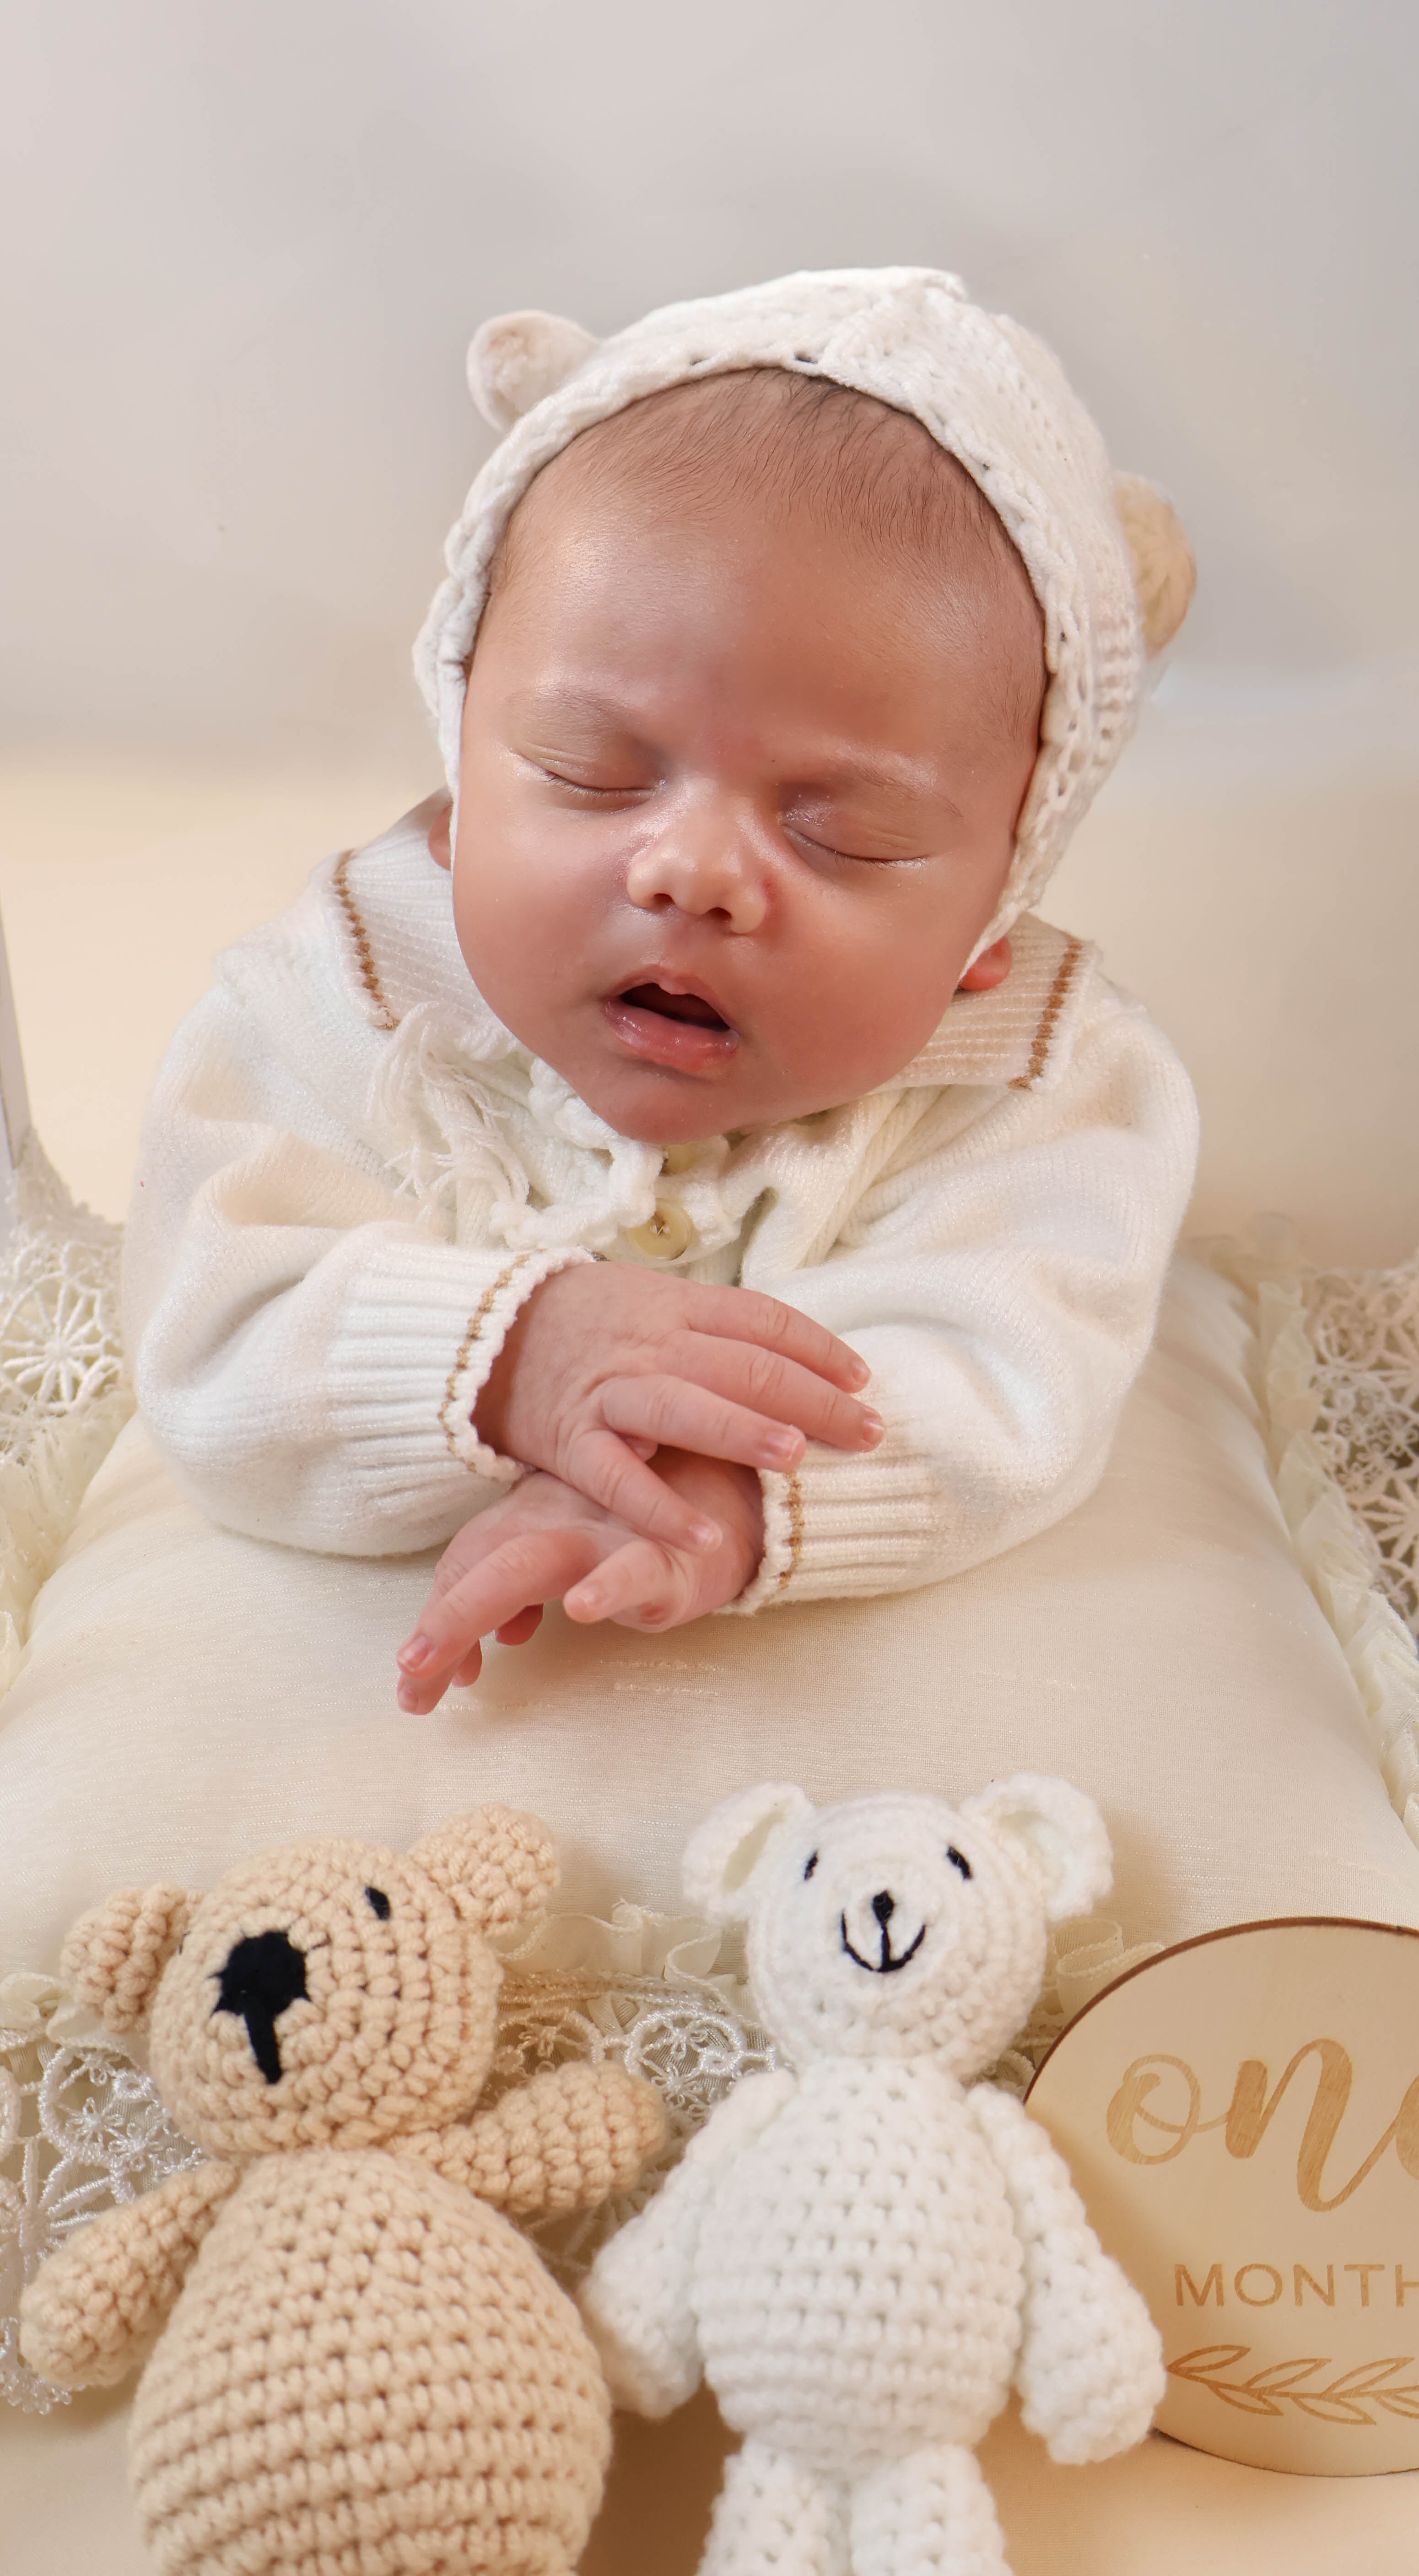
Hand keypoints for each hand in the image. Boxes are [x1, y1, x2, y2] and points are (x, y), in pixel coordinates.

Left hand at [396, 1451, 763, 1711]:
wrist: (726, 1501)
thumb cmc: (627, 1537)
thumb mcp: (561, 1563)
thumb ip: (510, 1603)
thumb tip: (470, 1664)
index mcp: (526, 1520)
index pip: (464, 1565)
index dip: (434, 1619)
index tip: (417, 1683)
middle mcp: (555, 1521)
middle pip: (480, 1564)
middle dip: (440, 1621)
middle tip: (411, 1684)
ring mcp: (606, 1537)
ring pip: (531, 1563)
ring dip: (480, 1608)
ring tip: (453, 1668)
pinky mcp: (663, 1560)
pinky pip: (632, 1569)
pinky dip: (606, 1586)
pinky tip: (582, 1609)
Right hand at [475, 1264, 878, 1555]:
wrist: (489, 1333)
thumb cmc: (592, 1323)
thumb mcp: (655, 1303)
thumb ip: (718, 1326)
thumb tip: (801, 1351)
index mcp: (678, 1308)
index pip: (762, 1321)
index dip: (817, 1348)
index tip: (863, 1379)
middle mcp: (651, 1346)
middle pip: (742, 1367)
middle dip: (810, 1400)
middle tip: (865, 1431)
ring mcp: (612, 1394)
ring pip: (684, 1409)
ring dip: (741, 1433)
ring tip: (795, 1459)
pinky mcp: (573, 1442)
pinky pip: (618, 1480)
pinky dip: (658, 1511)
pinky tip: (703, 1538)